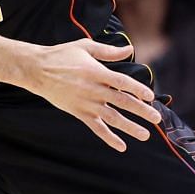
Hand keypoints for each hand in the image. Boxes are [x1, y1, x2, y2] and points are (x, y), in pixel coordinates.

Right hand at [20, 39, 160, 152]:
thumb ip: (108, 52)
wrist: (38, 70)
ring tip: (145, 134)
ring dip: (130, 127)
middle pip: (122, 102)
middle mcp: (94, 90)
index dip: (138, 89)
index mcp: (97, 72)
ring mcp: (86, 103)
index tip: (151, 96)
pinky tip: (121, 146)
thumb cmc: (62, 55)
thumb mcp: (85, 47)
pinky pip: (96, 128)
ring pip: (112, 118)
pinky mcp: (79, 113)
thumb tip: (130, 50)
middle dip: (141, 111)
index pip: (122, 82)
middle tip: (157, 118)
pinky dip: (109, 138)